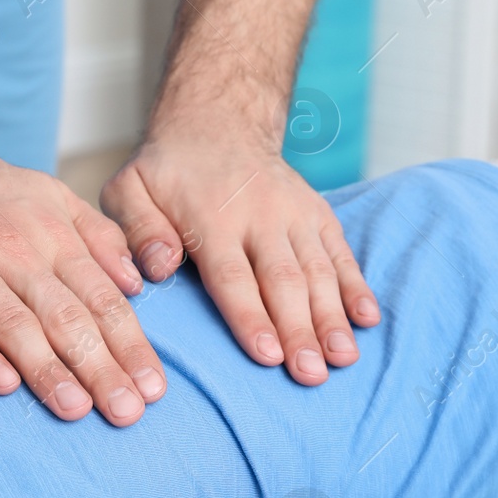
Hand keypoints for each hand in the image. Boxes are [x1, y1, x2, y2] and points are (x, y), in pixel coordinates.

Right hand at [0, 139, 165, 425]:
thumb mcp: (49, 194)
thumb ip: (97, 235)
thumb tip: (137, 282)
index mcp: (53, 235)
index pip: (103, 299)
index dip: (131, 345)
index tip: (153, 388)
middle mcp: (16, 252)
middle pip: (67, 318)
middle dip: (101, 368)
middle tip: (127, 413)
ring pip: (15, 325)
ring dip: (48, 369)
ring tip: (76, 410)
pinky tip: (1, 385)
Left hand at [101, 129, 379, 385]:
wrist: (217, 122)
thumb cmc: (166, 172)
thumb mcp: (130, 189)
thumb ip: (139, 229)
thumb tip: (157, 268)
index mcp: (211, 217)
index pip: (233, 275)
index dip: (251, 317)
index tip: (267, 355)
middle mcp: (261, 215)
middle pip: (283, 280)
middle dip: (299, 330)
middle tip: (311, 375)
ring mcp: (295, 214)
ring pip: (318, 271)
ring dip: (332, 317)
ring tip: (342, 359)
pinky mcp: (318, 214)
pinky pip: (340, 253)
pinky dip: (356, 287)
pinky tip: (367, 320)